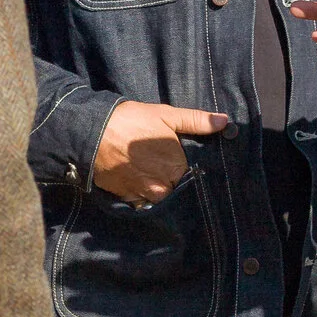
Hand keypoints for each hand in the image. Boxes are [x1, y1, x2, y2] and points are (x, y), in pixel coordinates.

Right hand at [94, 100, 229, 204]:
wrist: (91, 132)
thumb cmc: (131, 121)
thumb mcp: (166, 115)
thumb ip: (197, 121)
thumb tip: (224, 122)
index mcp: (177, 167)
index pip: (190, 175)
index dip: (185, 167)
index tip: (177, 159)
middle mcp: (162, 187)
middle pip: (174, 188)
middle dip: (171, 179)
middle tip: (160, 163)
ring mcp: (142, 195)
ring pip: (157, 196)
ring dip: (156, 187)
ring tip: (147, 171)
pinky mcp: (125, 198)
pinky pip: (139, 201)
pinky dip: (139, 193)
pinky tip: (135, 177)